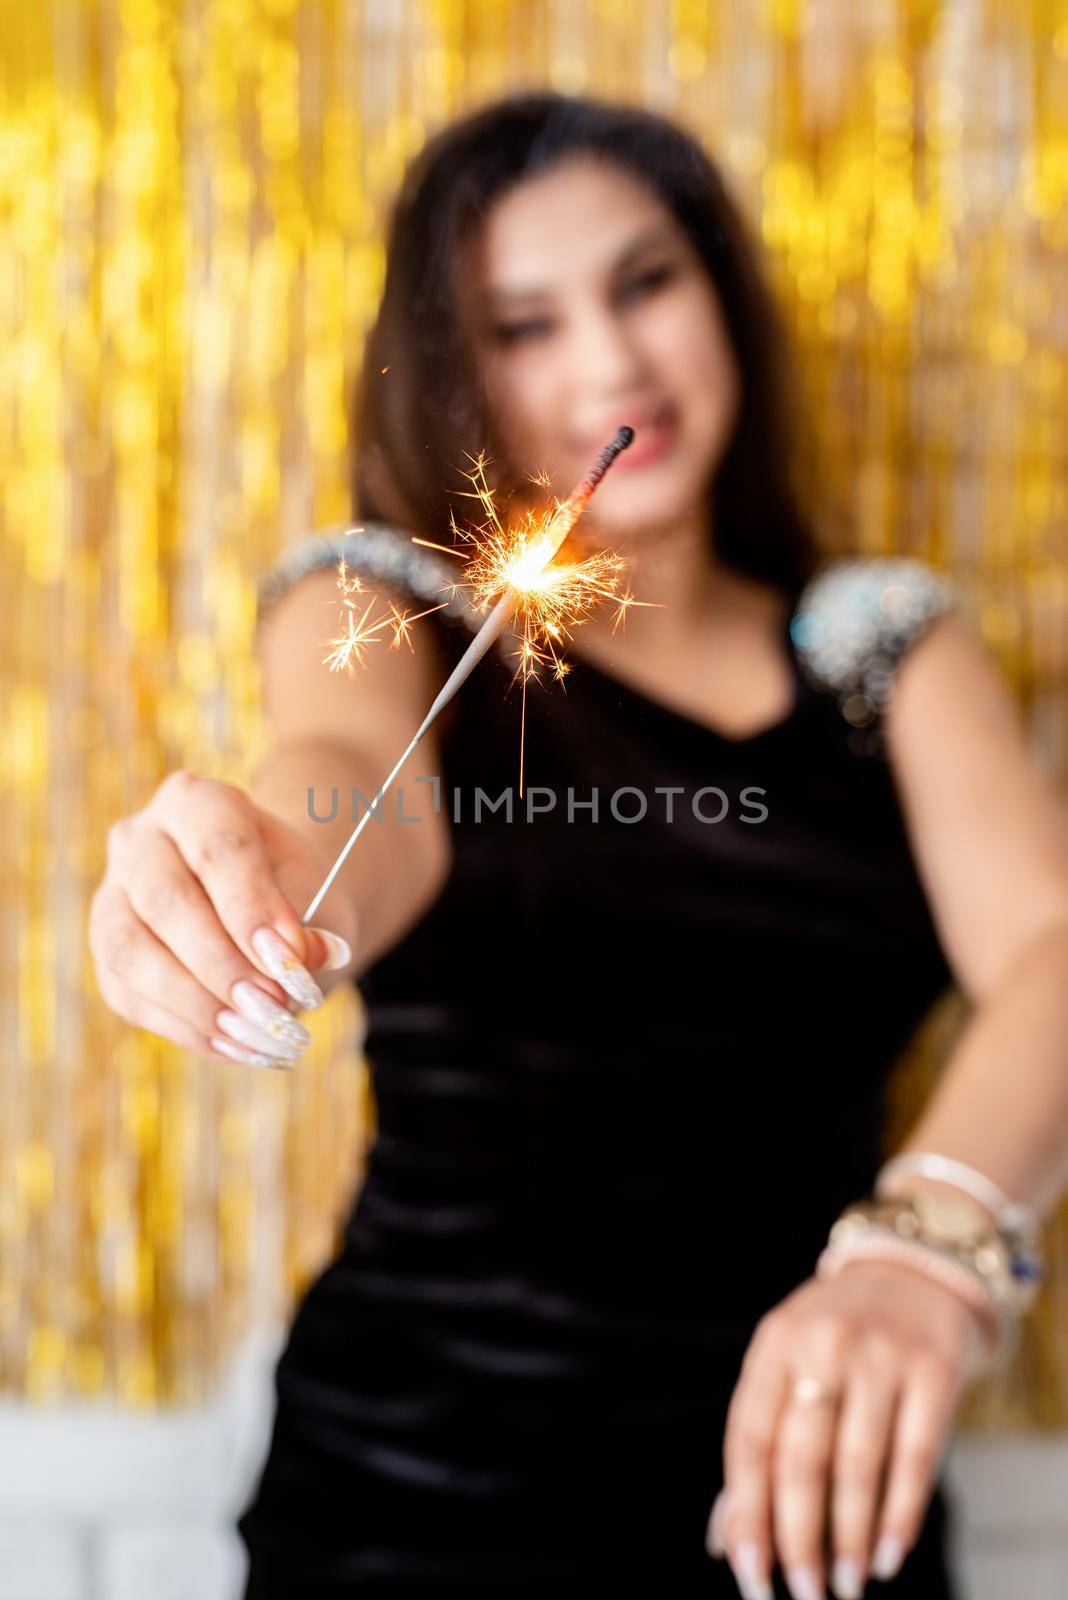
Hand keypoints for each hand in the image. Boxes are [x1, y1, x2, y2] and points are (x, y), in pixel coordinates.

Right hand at [89, 769, 356, 1068]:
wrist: (267, 907)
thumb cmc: (294, 892)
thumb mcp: (319, 895)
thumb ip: (308, 923)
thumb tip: (298, 966)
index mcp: (199, 802)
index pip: (218, 849)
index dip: (252, 906)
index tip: (293, 958)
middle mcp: (140, 839)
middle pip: (165, 899)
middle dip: (223, 963)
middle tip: (275, 1006)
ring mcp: (112, 896)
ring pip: (132, 951)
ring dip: (198, 1003)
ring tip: (259, 1035)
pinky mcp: (106, 955)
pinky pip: (130, 996)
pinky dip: (187, 1028)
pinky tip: (237, 1045)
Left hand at [706, 1258, 987, 1599]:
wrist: (915, 1271)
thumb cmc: (836, 1336)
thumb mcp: (787, 1361)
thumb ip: (760, 1438)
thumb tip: (725, 1536)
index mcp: (775, 1343)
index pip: (750, 1437)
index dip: (747, 1511)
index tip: (749, 1573)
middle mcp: (824, 1343)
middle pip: (801, 1457)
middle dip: (798, 1537)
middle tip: (803, 1593)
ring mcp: (882, 1354)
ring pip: (858, 1465)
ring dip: (848, 1537)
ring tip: (844, 1584)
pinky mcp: (934, 1370)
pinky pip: (917, 1458)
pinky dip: (900, 1516)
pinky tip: (887, 1553)